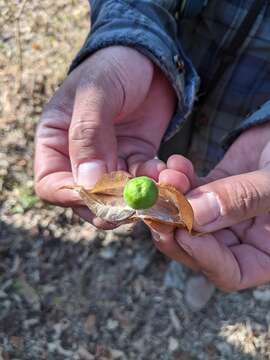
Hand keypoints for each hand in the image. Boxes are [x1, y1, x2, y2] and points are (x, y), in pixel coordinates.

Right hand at [34, 46, 175, 227]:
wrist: (149, 57)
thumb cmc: (114, 66)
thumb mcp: (96, 93)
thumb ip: (88, 136)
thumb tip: (88, 185)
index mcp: (56, 141)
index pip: (51, 184)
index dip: (69, 196)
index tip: (95, 197)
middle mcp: (79, 156)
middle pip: (86, 198)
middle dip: (109, 206)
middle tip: (132, 206)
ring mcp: (109, 159)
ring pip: (118, 196)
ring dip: (138, 198)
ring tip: (158, 187)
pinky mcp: (135, 158)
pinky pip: (142, 181)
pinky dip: (155, 182)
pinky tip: (166, 169)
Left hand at [152, 123, 269, 290]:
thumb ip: (241, 200)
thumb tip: (193, 217)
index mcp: (267, 251)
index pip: (230, 273)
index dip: (204, 258)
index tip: (183, 235)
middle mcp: (245, 237)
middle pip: (199, 248)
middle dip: (175, 228)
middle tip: (157, 209)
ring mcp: (227, 214)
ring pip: (189, 218)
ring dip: (172, 198)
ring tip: (168, 176)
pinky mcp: (216, 189)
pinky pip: (190, 191)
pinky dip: (179, 179)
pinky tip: (176, 164)